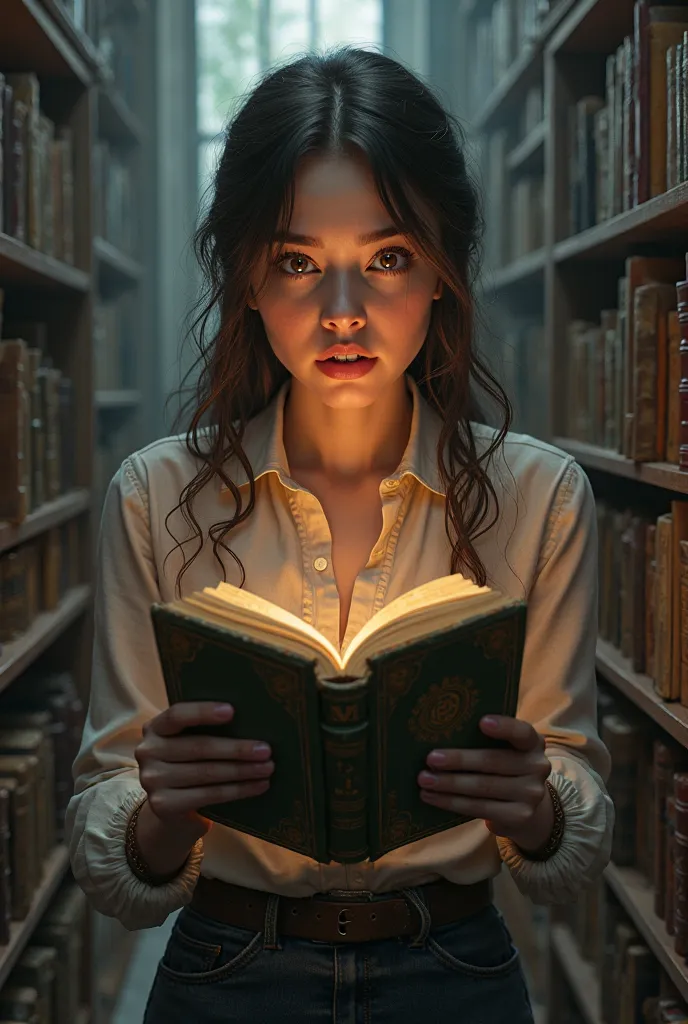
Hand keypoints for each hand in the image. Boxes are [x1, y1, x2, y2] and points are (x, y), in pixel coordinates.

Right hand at [135, 701, 273, 836]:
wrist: (173, 811)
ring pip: (207, 772)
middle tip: (266, 750)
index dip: (203, 712)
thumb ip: (206, 731)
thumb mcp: (190, 744)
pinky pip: (208, 795)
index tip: (232, 711)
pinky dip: (237, 790)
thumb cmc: (191, 766)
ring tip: (267, 768)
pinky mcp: (162, 805)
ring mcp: (152, 780)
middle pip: (198, 747)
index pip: (177, 715)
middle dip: (237, 749)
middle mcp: (147, 752)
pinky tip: (257, 786)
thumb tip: (253, 721)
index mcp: (155, 728)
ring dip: (242, 771)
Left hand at [417, 715, 553, 850]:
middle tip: (430, 759)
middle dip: (458, 760)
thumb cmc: (504, 764)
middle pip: (493, 762)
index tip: (481, 722)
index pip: (522, 732)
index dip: (504, 727)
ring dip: (449, 784)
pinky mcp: (519, 816)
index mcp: (533, 742)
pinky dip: (452, 802)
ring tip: (424, 780)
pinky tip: (432, 797)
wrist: (527, 804)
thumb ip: (486, 739)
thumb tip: (440, 732)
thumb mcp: (504, 748)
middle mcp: (537, 767)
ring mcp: (531, 794)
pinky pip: (479, 808)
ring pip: (482, 787)